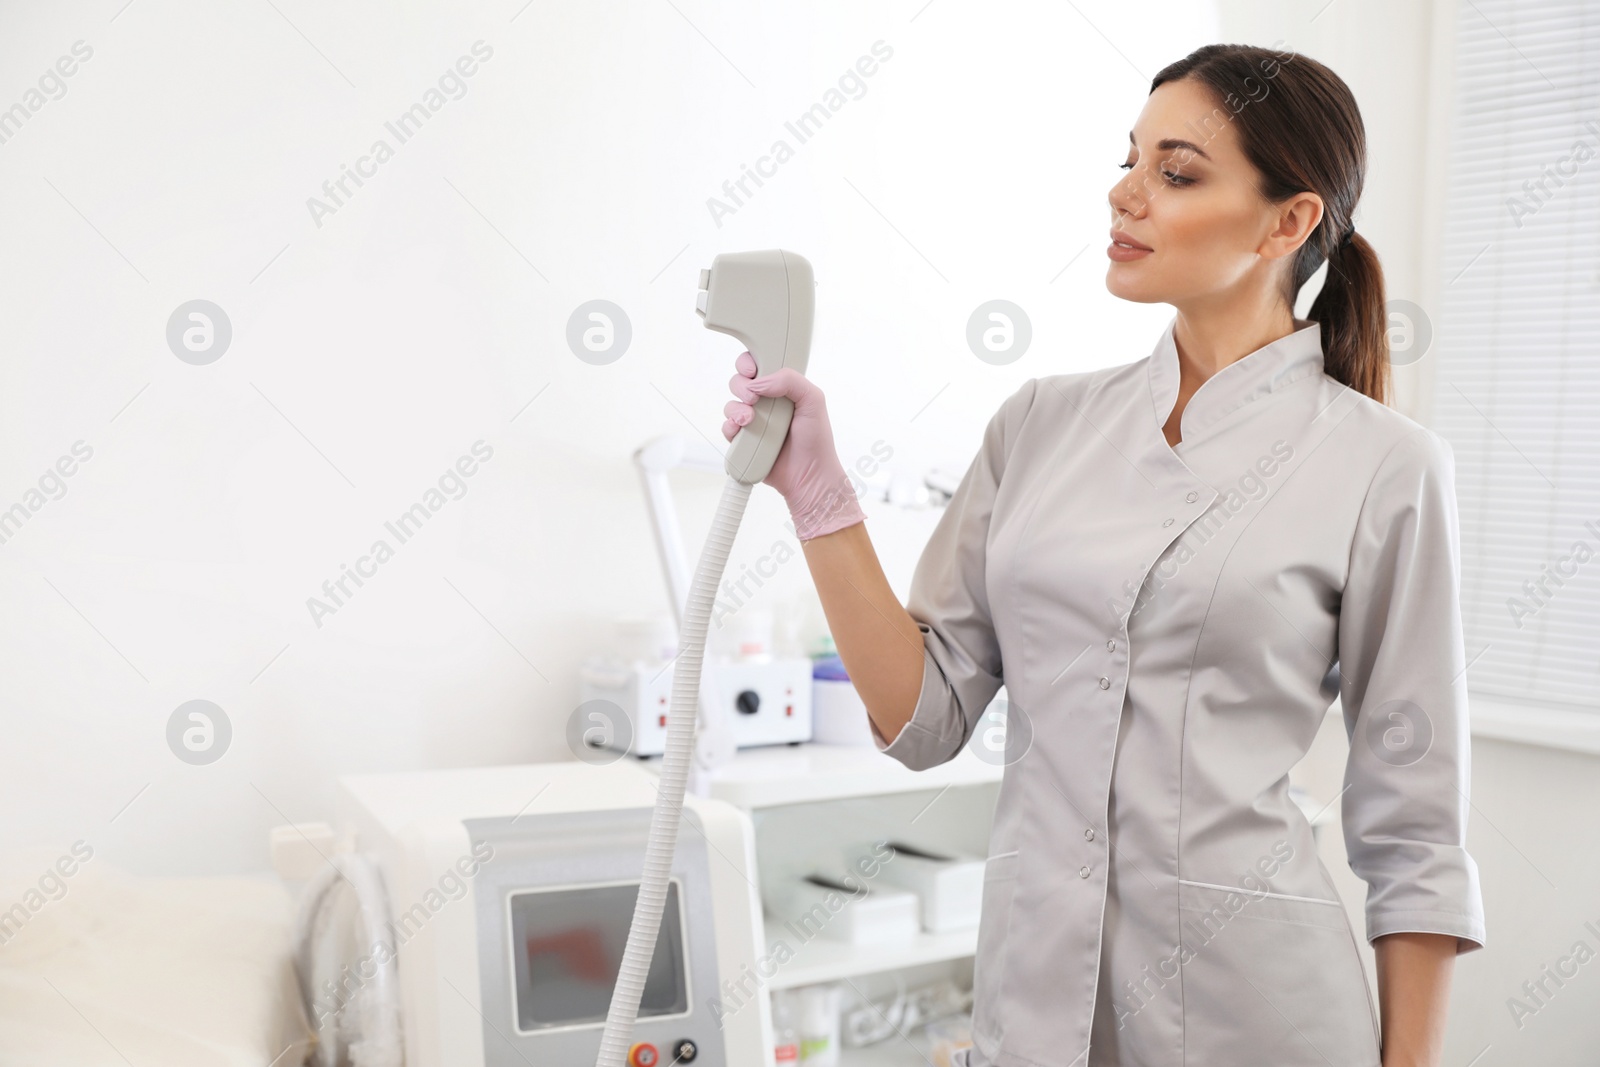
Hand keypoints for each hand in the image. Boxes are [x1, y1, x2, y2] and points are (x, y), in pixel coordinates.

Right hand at [723, 350, 865, 539]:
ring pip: (730, 404)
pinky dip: (730, 427)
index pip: (758, 365)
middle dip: (741, 386)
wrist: (809, 476)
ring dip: (736, 409)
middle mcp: (766, 402)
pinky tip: (741, 431)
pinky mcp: (744, 440)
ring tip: (750, 420)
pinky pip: (727, 427)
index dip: (749, 363)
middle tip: (753, 399)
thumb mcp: (813, 400)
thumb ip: (790, 380)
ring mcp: (754, 421)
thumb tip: (759, 382)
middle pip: (739, 382)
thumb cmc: (816, 440)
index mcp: (782, 388)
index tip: (751, 370)